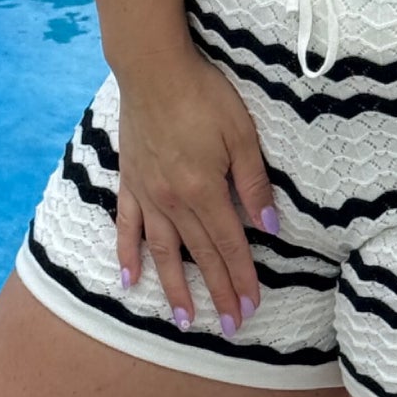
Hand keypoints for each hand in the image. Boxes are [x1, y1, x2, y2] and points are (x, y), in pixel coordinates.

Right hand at [111, 46, 276, 333]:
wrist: (153, 69)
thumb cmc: (204, 96)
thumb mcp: (242, 136)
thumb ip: (253, 184)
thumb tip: (269, 226)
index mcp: (204, 190)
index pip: (229, 245)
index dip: (242, 277)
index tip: (251, 305)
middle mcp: (173, 200)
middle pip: (200, 255)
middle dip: (217, 293)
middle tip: (231, 327)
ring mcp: (147, 193)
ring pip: (162, 251)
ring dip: (174, 288)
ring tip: (184, 320)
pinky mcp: (130, 181)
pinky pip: (127, 227)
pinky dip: (128, 255)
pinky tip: (130, 281)